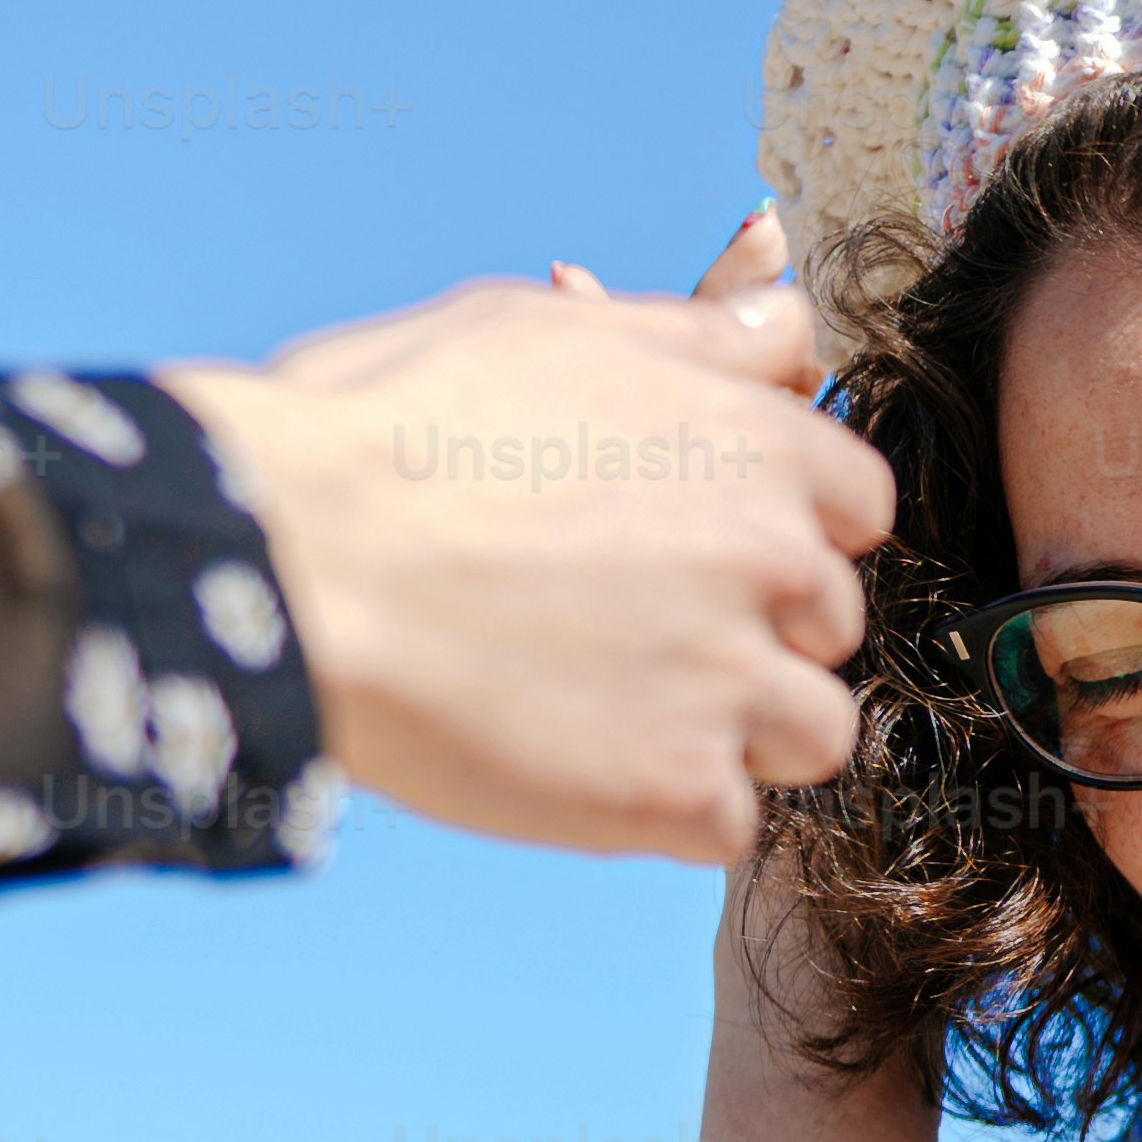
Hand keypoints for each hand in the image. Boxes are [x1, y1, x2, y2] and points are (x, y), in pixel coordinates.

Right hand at [165, 215, 889, 860]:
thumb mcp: (549, 330)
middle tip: (624, 622)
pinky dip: (665, 810)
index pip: (857, 504)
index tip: (704, 547)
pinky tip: (577, 759)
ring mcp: (731, 680)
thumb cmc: (386, 434)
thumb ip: (698, 335)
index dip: (784, 528)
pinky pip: (730, 825)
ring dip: (737, 730)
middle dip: (753, 629)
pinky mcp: (677, 789)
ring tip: (613, 700)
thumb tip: (790, 316)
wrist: (283, 560)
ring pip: (811, 732)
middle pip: (830, 621)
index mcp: (757, 445)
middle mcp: (771, 560)